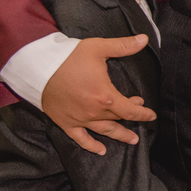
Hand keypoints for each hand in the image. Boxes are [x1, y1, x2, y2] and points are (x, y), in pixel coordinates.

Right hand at [41, 35, 157, 154]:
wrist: (38, 68)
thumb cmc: (68, 58)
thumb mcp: (98, 48)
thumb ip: (123, 46)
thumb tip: (145, 39)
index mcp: (105, 96)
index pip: (130, 110)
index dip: (143, 114)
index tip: (151, 115)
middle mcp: (95, 111)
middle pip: (119, 119)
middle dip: (131, 117)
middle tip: (139, 116)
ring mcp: (80, 119)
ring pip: (105, 131)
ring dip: (120, 136)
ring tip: (132, 140)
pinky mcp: (67, 123)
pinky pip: (81, 139)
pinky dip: (91, 146)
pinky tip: (101, 151)